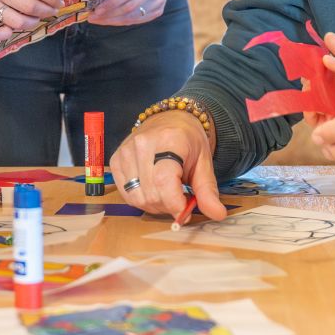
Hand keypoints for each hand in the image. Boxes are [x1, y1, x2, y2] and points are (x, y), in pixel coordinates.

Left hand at [89, 0, 179, 26]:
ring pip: (134, 16)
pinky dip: (123, 21)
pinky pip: (139, 19)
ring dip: (113, 20)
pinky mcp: (160, 9)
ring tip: (98, 20)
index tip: (95, 10)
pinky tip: (110, 20)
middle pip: (130, 7)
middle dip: (109, 15)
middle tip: (92, 17)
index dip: (111, 4)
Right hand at [111, 110, 227, 221]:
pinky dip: (141, 199)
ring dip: (155, 205)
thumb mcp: (204, 163)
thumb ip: (208, 190)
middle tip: (180, 198)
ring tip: (167, 193)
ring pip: (137, 197)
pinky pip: (126, 193)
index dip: (175, 203)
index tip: (186, 211)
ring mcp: (126, 151)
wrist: (170, 120)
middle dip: (168, 205)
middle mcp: (143, 144)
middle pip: (151, 194)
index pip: (164, 181)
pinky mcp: (116, 159)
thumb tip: (218, 214)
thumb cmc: (189, 142)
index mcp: (169, 141)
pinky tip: (153, 189)